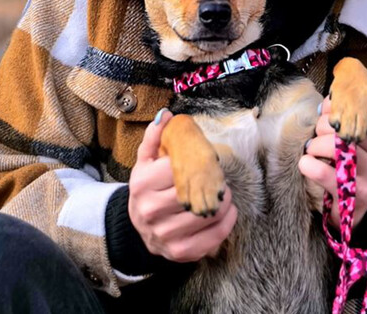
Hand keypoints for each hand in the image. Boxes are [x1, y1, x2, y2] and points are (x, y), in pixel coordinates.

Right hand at [128, 110, 237, 261]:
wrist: (138, 228)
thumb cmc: (148, 189)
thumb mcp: (146, 162)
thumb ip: (155, 138)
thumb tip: (166, 115)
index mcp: (142, 184)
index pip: (179, 168)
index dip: (198, 164)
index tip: (206, 163)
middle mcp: (149, 210)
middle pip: (195, 192)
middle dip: (214, 182)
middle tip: (220, 179)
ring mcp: (163, 234)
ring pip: (207, 215)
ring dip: (224, 202)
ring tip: (225, 194)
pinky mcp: (179, 252)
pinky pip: (212, 237)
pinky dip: (226, 223)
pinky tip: (228, 212)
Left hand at [298, 98, 366, 228]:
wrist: (355, 207)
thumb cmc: (353, 164)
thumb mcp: (355, 138)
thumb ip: (345, 116)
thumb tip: (328, 101)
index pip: (362, 107)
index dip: (337, 107)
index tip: (324, 114)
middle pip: (347, 125)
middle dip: (322, 127)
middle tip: (315, 136)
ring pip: (337, 146)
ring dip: (315, 145)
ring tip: (311, 150)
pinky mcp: (358, 193)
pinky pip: (325, 172)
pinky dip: (310, 165)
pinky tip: (306, 164)